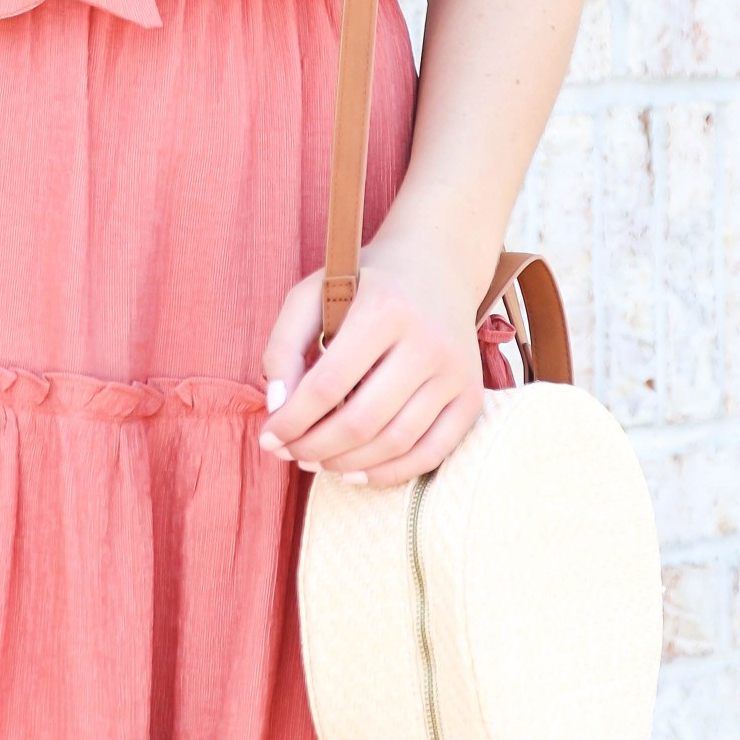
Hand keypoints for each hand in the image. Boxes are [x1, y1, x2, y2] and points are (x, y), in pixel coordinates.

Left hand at [257, 234, 487, 487]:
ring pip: (396, 442)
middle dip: (315, 448)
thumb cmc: (364, 283)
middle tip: (290, 454)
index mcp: (384, 309)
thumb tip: (278, 405)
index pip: (328, 384)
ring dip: (347, 464)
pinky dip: (391, 473)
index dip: (292, 420)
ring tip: (316, 462)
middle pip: (362, 420)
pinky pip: (433, 452)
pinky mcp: (472, 396)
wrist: (437, 266)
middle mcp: (428, 341)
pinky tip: (356, 473)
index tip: (268, 436)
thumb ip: (284, 344)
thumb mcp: (313, 292)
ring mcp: (456, 372)